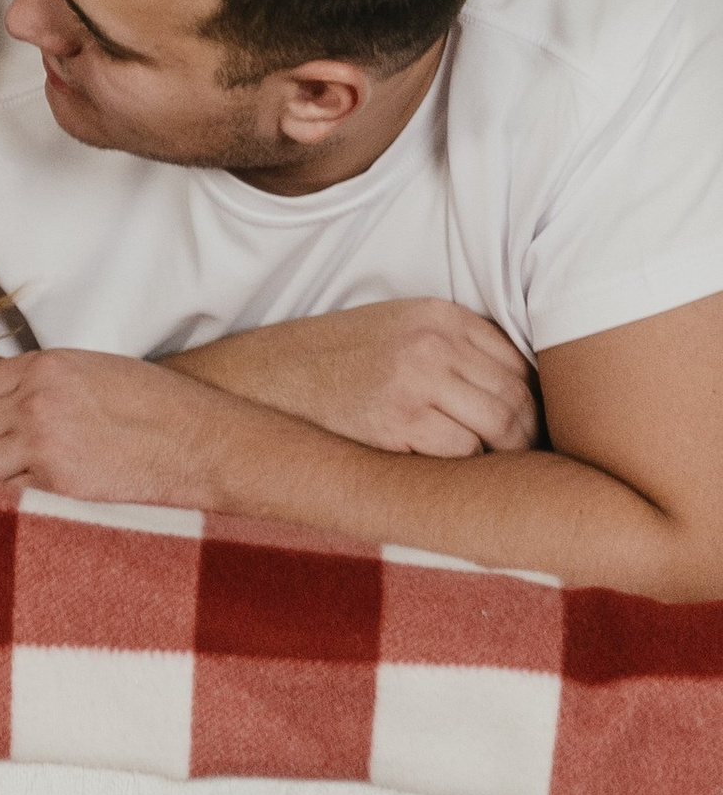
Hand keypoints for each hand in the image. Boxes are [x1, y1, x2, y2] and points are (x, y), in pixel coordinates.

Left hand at [0, 349, 228, 506]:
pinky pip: (6, 499)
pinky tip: (33, 503)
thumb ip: (45, 383)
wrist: (205, 446)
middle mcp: (36, 403)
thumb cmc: (160, 408)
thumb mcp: (96, 371)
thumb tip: (4, 405)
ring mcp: (45, 446)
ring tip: (17, 483)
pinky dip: (12, 504)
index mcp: (45, 368)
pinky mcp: (60, 489)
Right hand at [180, 300, 538, 459]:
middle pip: (518, 397)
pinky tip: (451, 479)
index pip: (519, 362)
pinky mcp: (398, 420)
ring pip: (501, 428)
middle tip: (527, 469)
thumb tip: (519, 396)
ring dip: (504, 460)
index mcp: (438, 314)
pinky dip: (467, 472)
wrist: (261, 379)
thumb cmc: (330, 363)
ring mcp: (416, 378)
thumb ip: (451, 348)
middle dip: (529, 438)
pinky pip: (465, 453)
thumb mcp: (393, 330)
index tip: (531, 432)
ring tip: (496, 480)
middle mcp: (433, 340)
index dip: (533, 403)